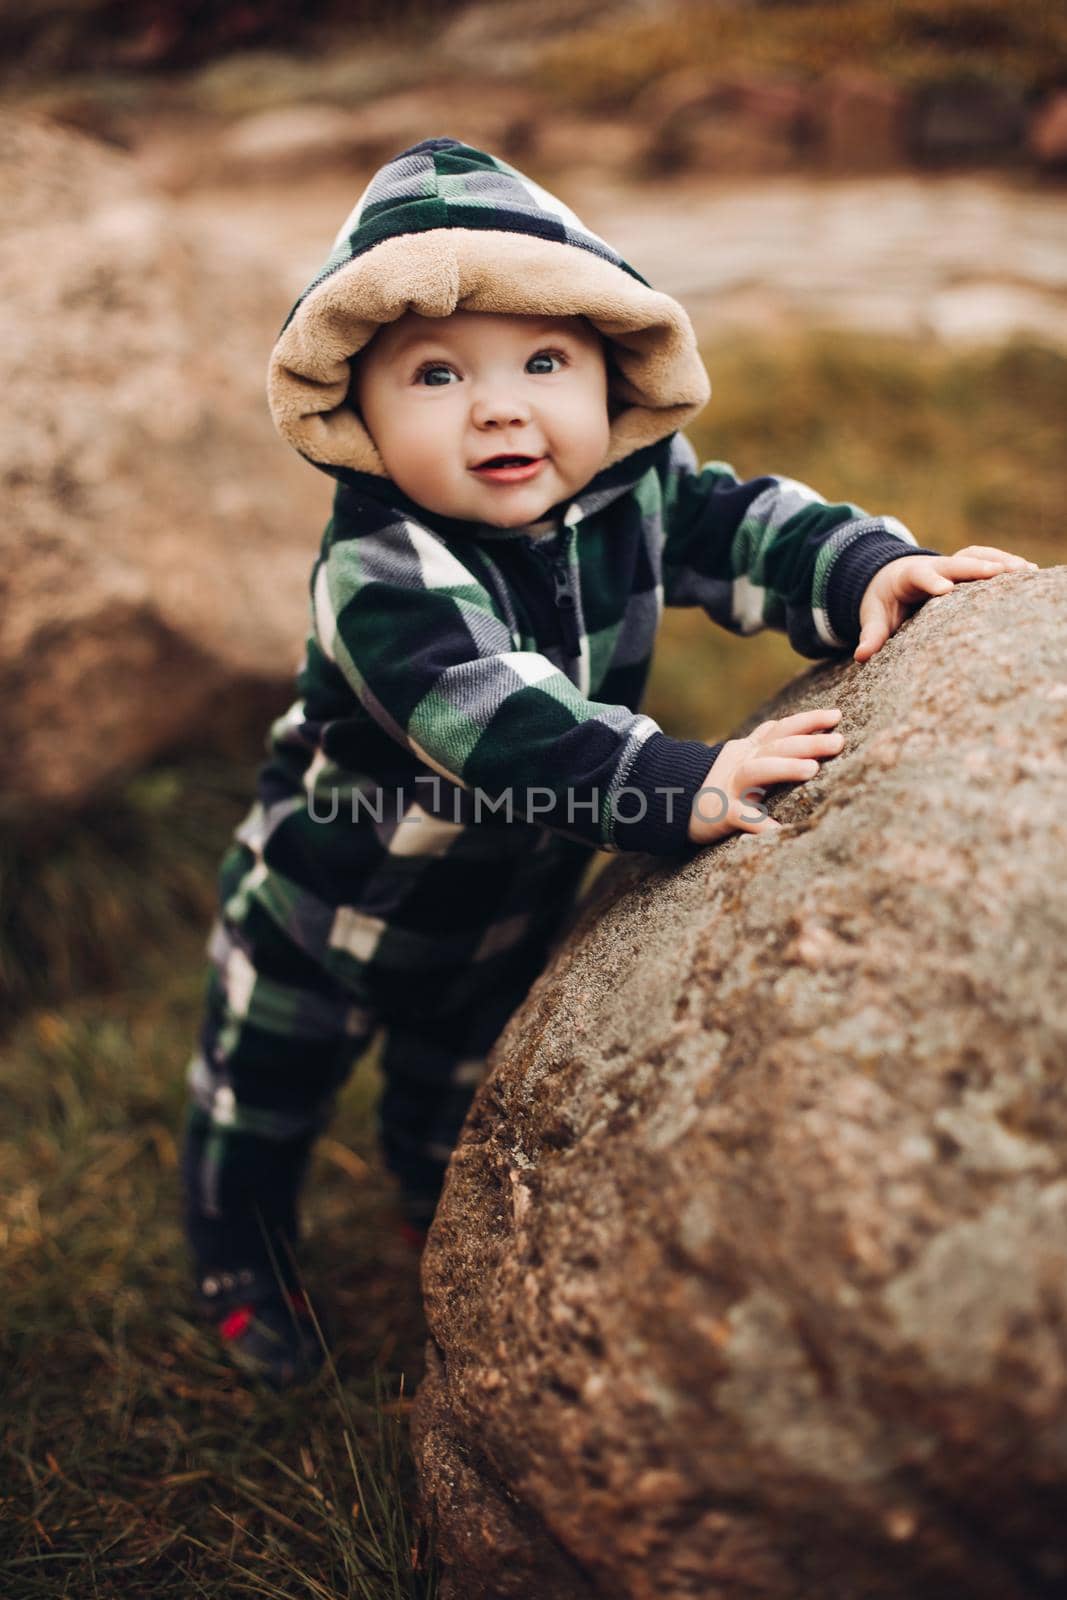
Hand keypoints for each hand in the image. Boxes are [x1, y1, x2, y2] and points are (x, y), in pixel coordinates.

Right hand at [687, 707, 844, 845]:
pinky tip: (781, 831)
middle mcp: (742, 762)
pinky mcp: (722, 812)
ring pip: (757, 771)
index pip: (781, 729)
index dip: (808, 720)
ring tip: (812, 769)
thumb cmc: (720, 782)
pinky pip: (743, 817)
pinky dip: (762, 824)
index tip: (836, 716)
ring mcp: (731, 787)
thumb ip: (766, 742)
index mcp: (750, 749)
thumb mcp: (742, 756)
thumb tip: (799, 726)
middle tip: (838, 742)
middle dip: (808, 742)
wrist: (673, 801)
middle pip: (776, 747)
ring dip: (785, 768)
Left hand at [854, 545, 1038, 662]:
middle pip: (954, 562)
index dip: (932, 581)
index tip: (945, 590)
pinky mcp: (965, 567)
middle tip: (997, 573)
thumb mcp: (873, 616)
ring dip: (999, 561)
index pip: (920, 575)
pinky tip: (1029, 572)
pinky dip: (1006, 562)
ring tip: (1025, 571)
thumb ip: (871, 634)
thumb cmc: (884, 601)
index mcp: (908, 576)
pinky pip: (986, 559)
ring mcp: (950, 564)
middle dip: (974, 567)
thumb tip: (861, 655)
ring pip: (975, 556)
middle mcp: (933, 566)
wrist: (890, 578)